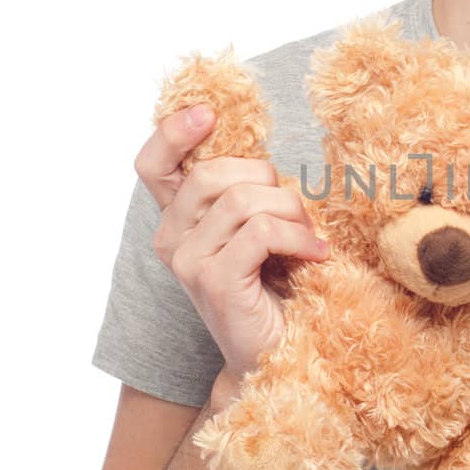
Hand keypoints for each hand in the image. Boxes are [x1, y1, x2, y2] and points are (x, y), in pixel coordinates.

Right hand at [134, 104, 329, 385]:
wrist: (278, 355)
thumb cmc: (274, 288)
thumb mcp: (258, 231)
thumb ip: (247, 194)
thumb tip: (265, 152)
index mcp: (178, 221)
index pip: (153, 165)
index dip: (173, 132)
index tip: (209, 114)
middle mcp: (171, 239)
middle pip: (212, 173)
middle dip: (268, 181)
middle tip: (297, 213)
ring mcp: (188, 262)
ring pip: (243, 200)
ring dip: (291, 212)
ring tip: (309, 238)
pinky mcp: (215, 282)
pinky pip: (261, 232)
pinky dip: (298, 238)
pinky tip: (315, 254)